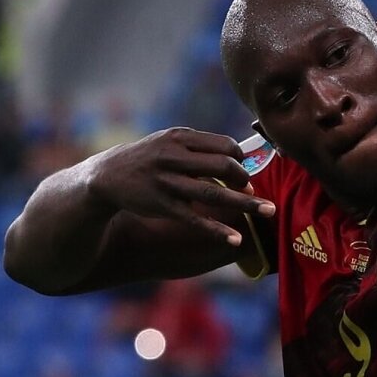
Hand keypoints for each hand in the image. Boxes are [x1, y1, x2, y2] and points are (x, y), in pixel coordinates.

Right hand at [86, 127, 274, 244]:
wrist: (106, 176)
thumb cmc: (147, 158)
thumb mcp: (168, 142)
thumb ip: (199, 148)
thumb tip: (237, 159)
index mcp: (180, 138)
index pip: (224, 145)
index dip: (240, 159)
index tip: (244, 170)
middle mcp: (174, 158)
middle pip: (224, 166)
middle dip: (244, 180)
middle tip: (251, 190)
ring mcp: (168, 183)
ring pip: (215, 194)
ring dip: (246, 204)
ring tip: (269, 212)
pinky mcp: (163, 206)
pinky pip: (196, 219)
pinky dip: (218, 230)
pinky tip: (236, 239)